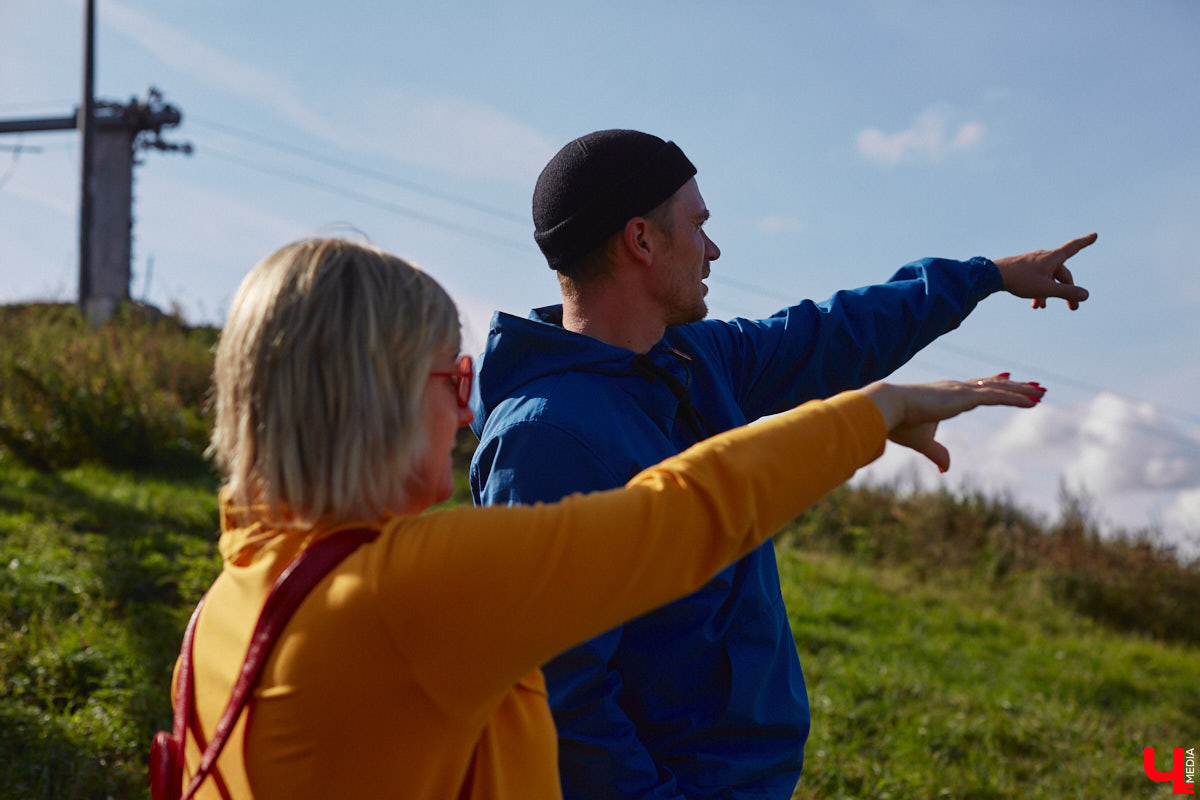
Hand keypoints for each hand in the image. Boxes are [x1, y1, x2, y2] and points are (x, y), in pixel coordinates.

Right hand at [862, 374, 1043, 471]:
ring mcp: (962, 391)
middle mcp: (957, 388)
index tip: (1009, 379)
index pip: (976, 388)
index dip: (994, 384)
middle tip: (1036, 387)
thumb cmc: (900, 424)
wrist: (888, 409)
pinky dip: (1016, 398)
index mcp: (946, 395)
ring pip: (1000, 389)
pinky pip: (997, 397)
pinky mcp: (964, 397)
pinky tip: (1032, 401)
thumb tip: (946, 468)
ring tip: (1042, 392)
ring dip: (1022, 391)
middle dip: (1016, 387)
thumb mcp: (923, 442)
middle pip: (993, 385)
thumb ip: (937, 453)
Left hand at [993, 232, 1095, 309]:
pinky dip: (1038, 290)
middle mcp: (1044, 257)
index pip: (1074, 247)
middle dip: (1067, 291)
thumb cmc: (1020, 280)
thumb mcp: (1047, 289)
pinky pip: (1036, 279)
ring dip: (1049, 293)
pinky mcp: (1022, 268)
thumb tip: (1086, 295)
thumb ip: (1067, 292)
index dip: (1085, 242)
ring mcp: (1032, 262)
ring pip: (1048, 278)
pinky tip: (1034, 304)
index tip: (1095, 235)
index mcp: (1053, 258)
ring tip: (1042, 308)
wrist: (992, 275)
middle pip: (1062, 274)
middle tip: (1073, 308)